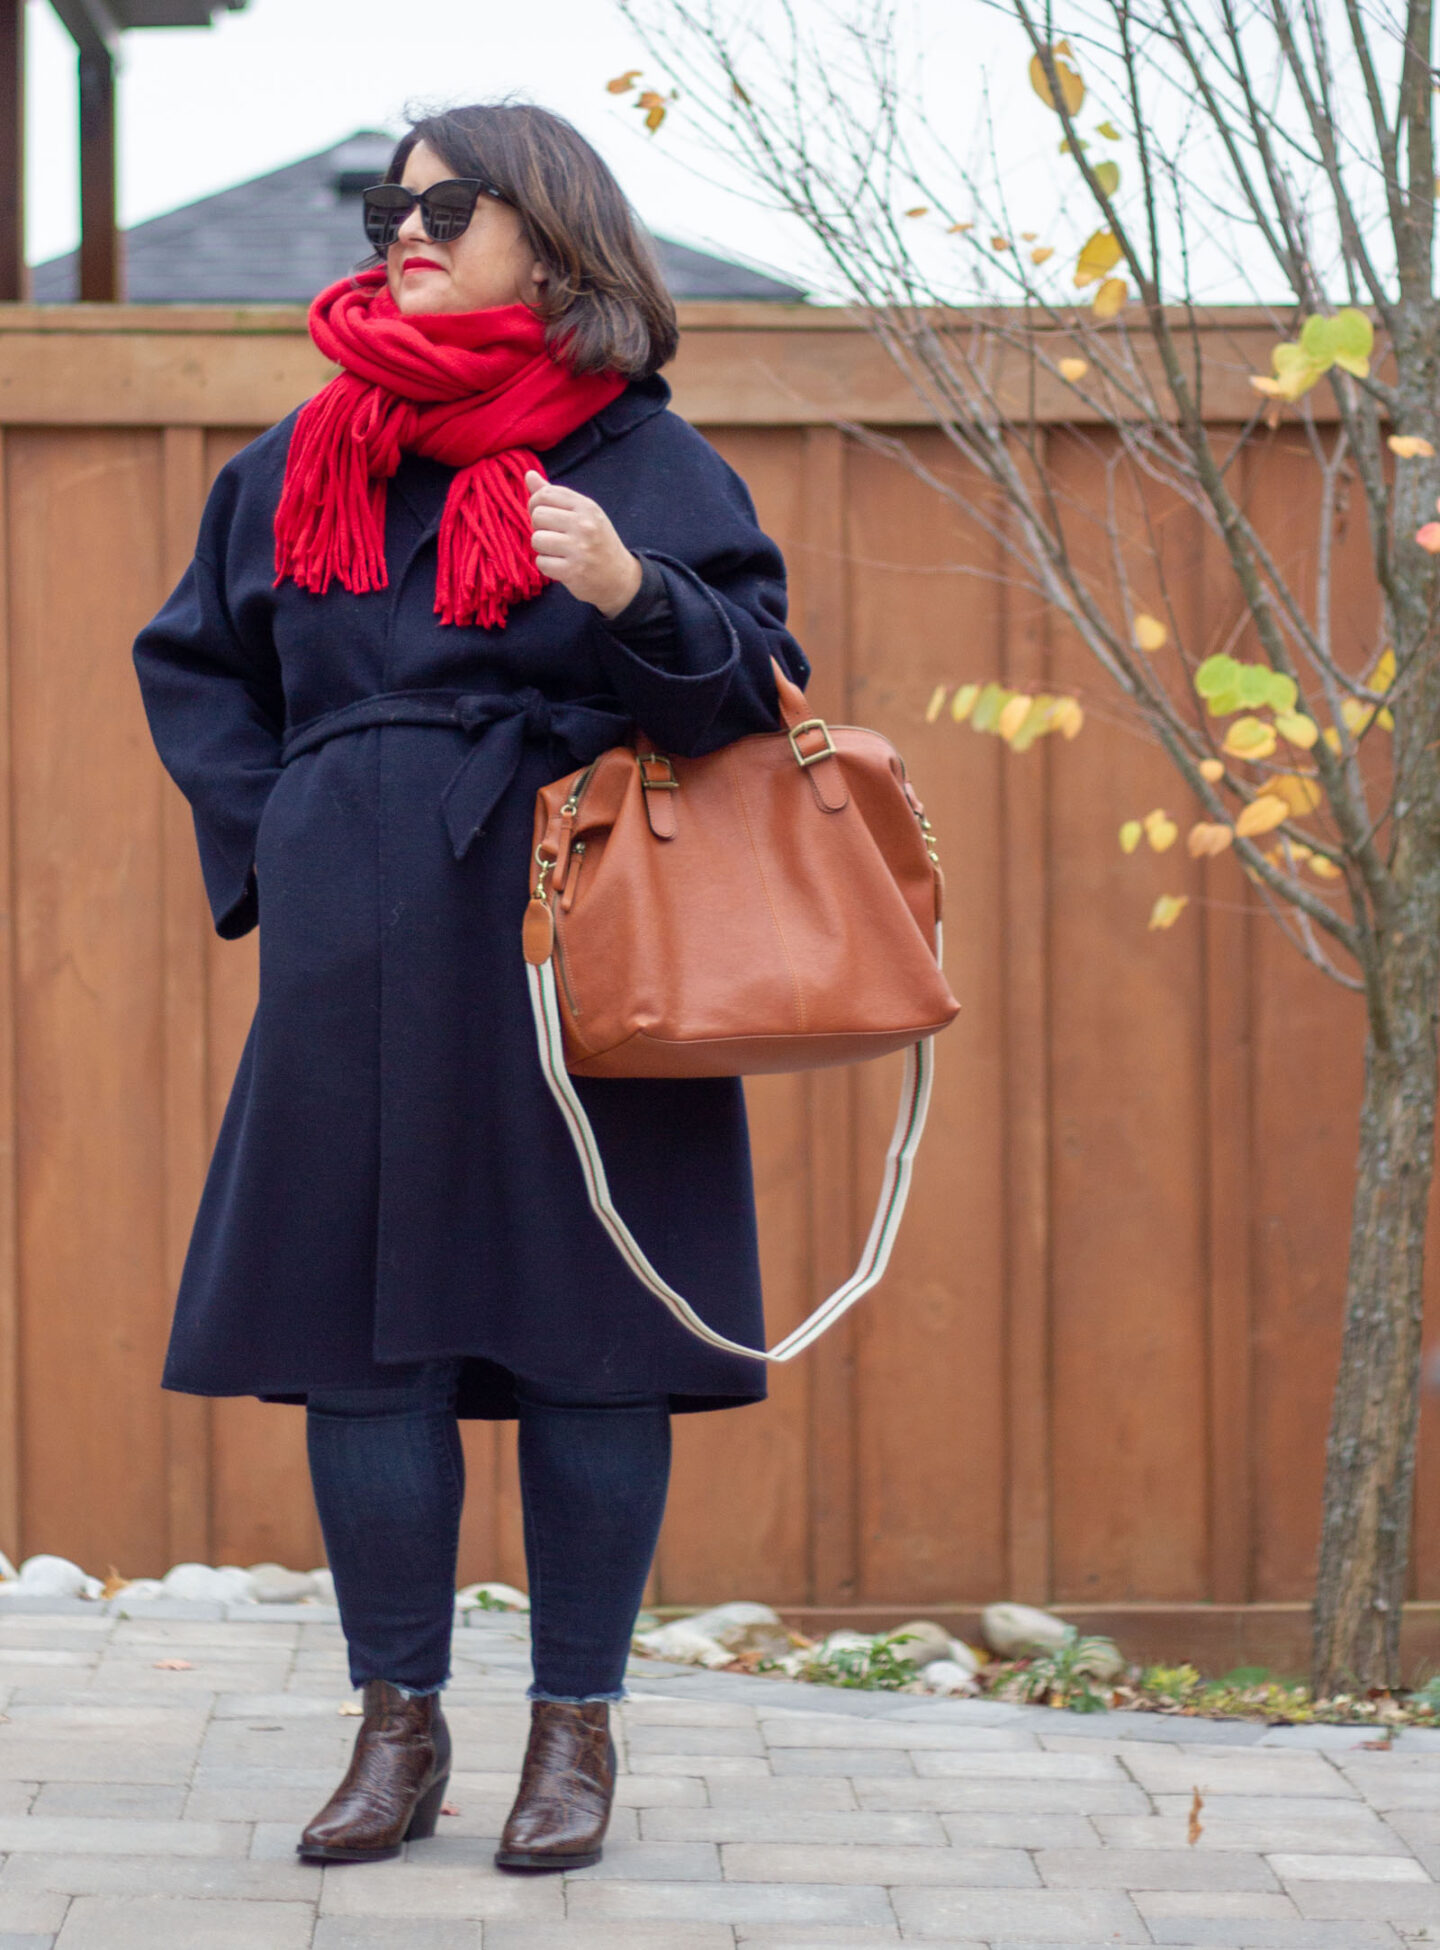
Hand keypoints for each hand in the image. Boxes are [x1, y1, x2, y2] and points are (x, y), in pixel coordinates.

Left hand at [525, 470, 642, 618]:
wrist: (620, 577)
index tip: (545, 517)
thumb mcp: (583, 513)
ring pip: (537, 539)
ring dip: (542, 549)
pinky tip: (561, 566)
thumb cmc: (597, 541)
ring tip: (558, 552)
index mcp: (586, 506)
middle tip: (555, 537)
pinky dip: (547, 566)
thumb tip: (529, 475)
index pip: (545, 494)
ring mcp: (579, 548)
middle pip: (538, 515)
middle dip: (540, 528)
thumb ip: (556, 496)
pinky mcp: (573, 571)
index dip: (535, 505)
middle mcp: (584, 524)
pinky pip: (542, 563)